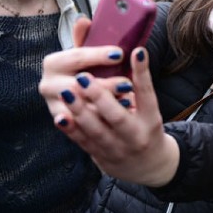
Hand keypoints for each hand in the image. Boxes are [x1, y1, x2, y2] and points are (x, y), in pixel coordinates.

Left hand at [39, 19, 178, 186]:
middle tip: (84, 77)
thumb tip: (132, 47)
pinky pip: (83, 142)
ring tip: (68, 91)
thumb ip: (138, 81)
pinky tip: (60, 116)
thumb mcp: (149, 108)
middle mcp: (135, 135)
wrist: (148, 165)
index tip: (136, 52)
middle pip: (118, 116)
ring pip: (96, 130)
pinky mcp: (99, 155)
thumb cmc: (145, 127)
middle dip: (100, 96)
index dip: (142, 73)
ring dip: (80, 110)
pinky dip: (71, 129)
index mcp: (151, 119)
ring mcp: (116, 148)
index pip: (148, 93)